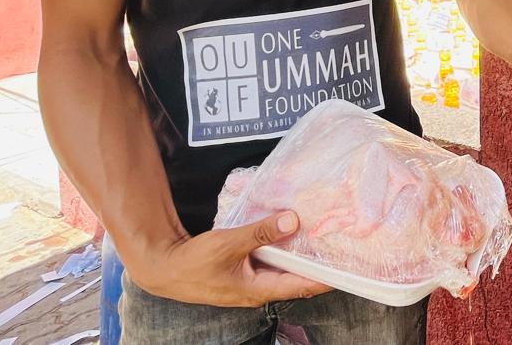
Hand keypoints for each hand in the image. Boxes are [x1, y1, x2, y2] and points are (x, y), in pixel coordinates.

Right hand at [127, 211, 333, 306]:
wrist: (163, 267)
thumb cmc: (193, 263)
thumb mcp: (228, 244)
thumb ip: (260, 233)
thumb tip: (292, 220)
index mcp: (259, 290)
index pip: (303, 285)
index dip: (327, 276)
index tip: (349, 265)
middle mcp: (259, 289)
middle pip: (296, 277)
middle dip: (316, 261)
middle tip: (338, 242)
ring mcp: (250, 281)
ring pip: (282, 268)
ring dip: (298, 253)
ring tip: (320, 234)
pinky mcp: (242, 271)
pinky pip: (269, 261)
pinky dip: (280, 249)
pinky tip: (287, 232)